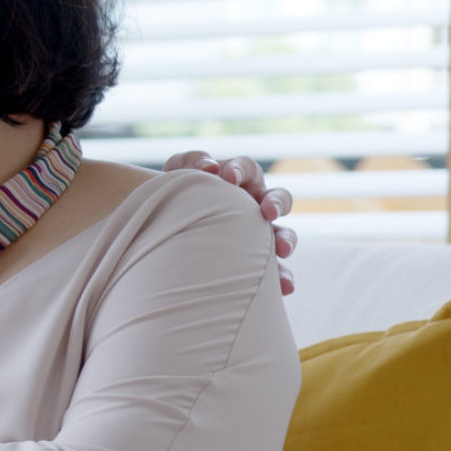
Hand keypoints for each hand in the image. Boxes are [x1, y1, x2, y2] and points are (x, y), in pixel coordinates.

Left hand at [163, 151, 297, 294]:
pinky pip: (275, 271)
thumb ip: (192, 162)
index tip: (228, 177)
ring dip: (286, 240)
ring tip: (282, 249)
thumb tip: (210, 167)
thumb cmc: (175, 195)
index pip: (248, 169)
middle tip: (267, 211)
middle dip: (276, 203)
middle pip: (278, 199)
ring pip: (283, 234)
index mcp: (239, 182)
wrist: (164, 230)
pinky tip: (284, 288)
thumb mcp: (177, 174)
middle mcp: (254, 206)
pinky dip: (283, 278)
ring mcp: (259, 235)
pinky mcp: (257, 262)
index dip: (241, 170)